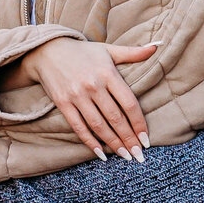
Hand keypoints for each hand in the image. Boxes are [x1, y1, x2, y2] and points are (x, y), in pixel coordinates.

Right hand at [15, 37, 157, 162]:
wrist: (47, 50)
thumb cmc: (83, 52)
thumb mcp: (108, 49)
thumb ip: (133, 52)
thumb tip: (156, 47)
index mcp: (108, 73)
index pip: (129, 103)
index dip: (139, 123)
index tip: (146, 139)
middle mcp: (93, 85)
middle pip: (116, 118)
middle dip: (129, 139)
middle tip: (138, 155)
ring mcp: (77, 96)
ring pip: (99, 126)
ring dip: (113, 143)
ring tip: (125, 156)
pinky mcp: (63, 104)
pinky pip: (79, 127)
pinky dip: (90, 142)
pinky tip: (101, 154)